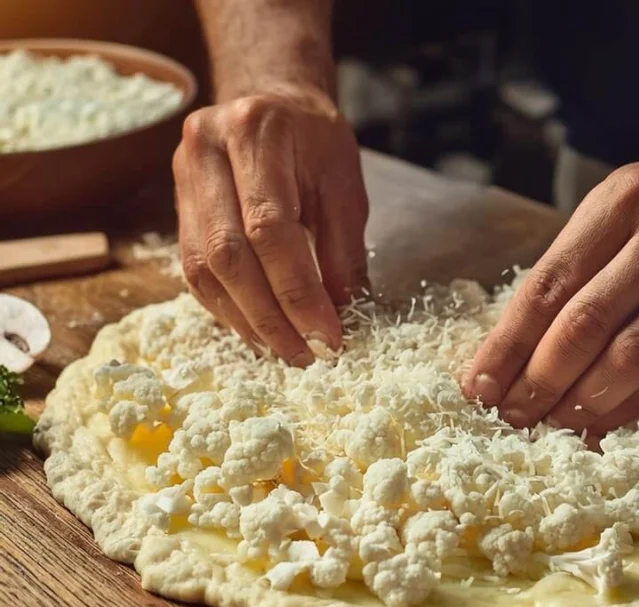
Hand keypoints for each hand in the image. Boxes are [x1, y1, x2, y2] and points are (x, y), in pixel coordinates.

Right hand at [173, 84, 368, 364]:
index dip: (298, 292)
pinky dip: (228, 308)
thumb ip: (344, 249)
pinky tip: (258, 331)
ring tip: (284, 351)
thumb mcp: (345, 185)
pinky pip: (194, 269)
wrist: (270, 101)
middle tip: (305, 355)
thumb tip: (341, 315)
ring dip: (246, 320)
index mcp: (256, 133)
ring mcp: (182, 176)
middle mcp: (206, 150)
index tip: (328, 336)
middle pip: (228, 254)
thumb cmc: (315, 141)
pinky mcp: (176, 204)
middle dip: (269, 316)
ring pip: (203, 267)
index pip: (270, 228)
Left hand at [465, 141, 638, 435]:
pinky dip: (633, 406)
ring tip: (550, 426)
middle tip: (510, 417)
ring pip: (633, 354)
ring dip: (583, 401)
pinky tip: (601, 424)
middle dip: (538, 380)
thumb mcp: (624, 206)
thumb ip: (578, 265)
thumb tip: (517, 349)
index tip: (478, 385)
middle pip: (585, 323)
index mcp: (621, 201)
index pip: (548, 284)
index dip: (508, 344)